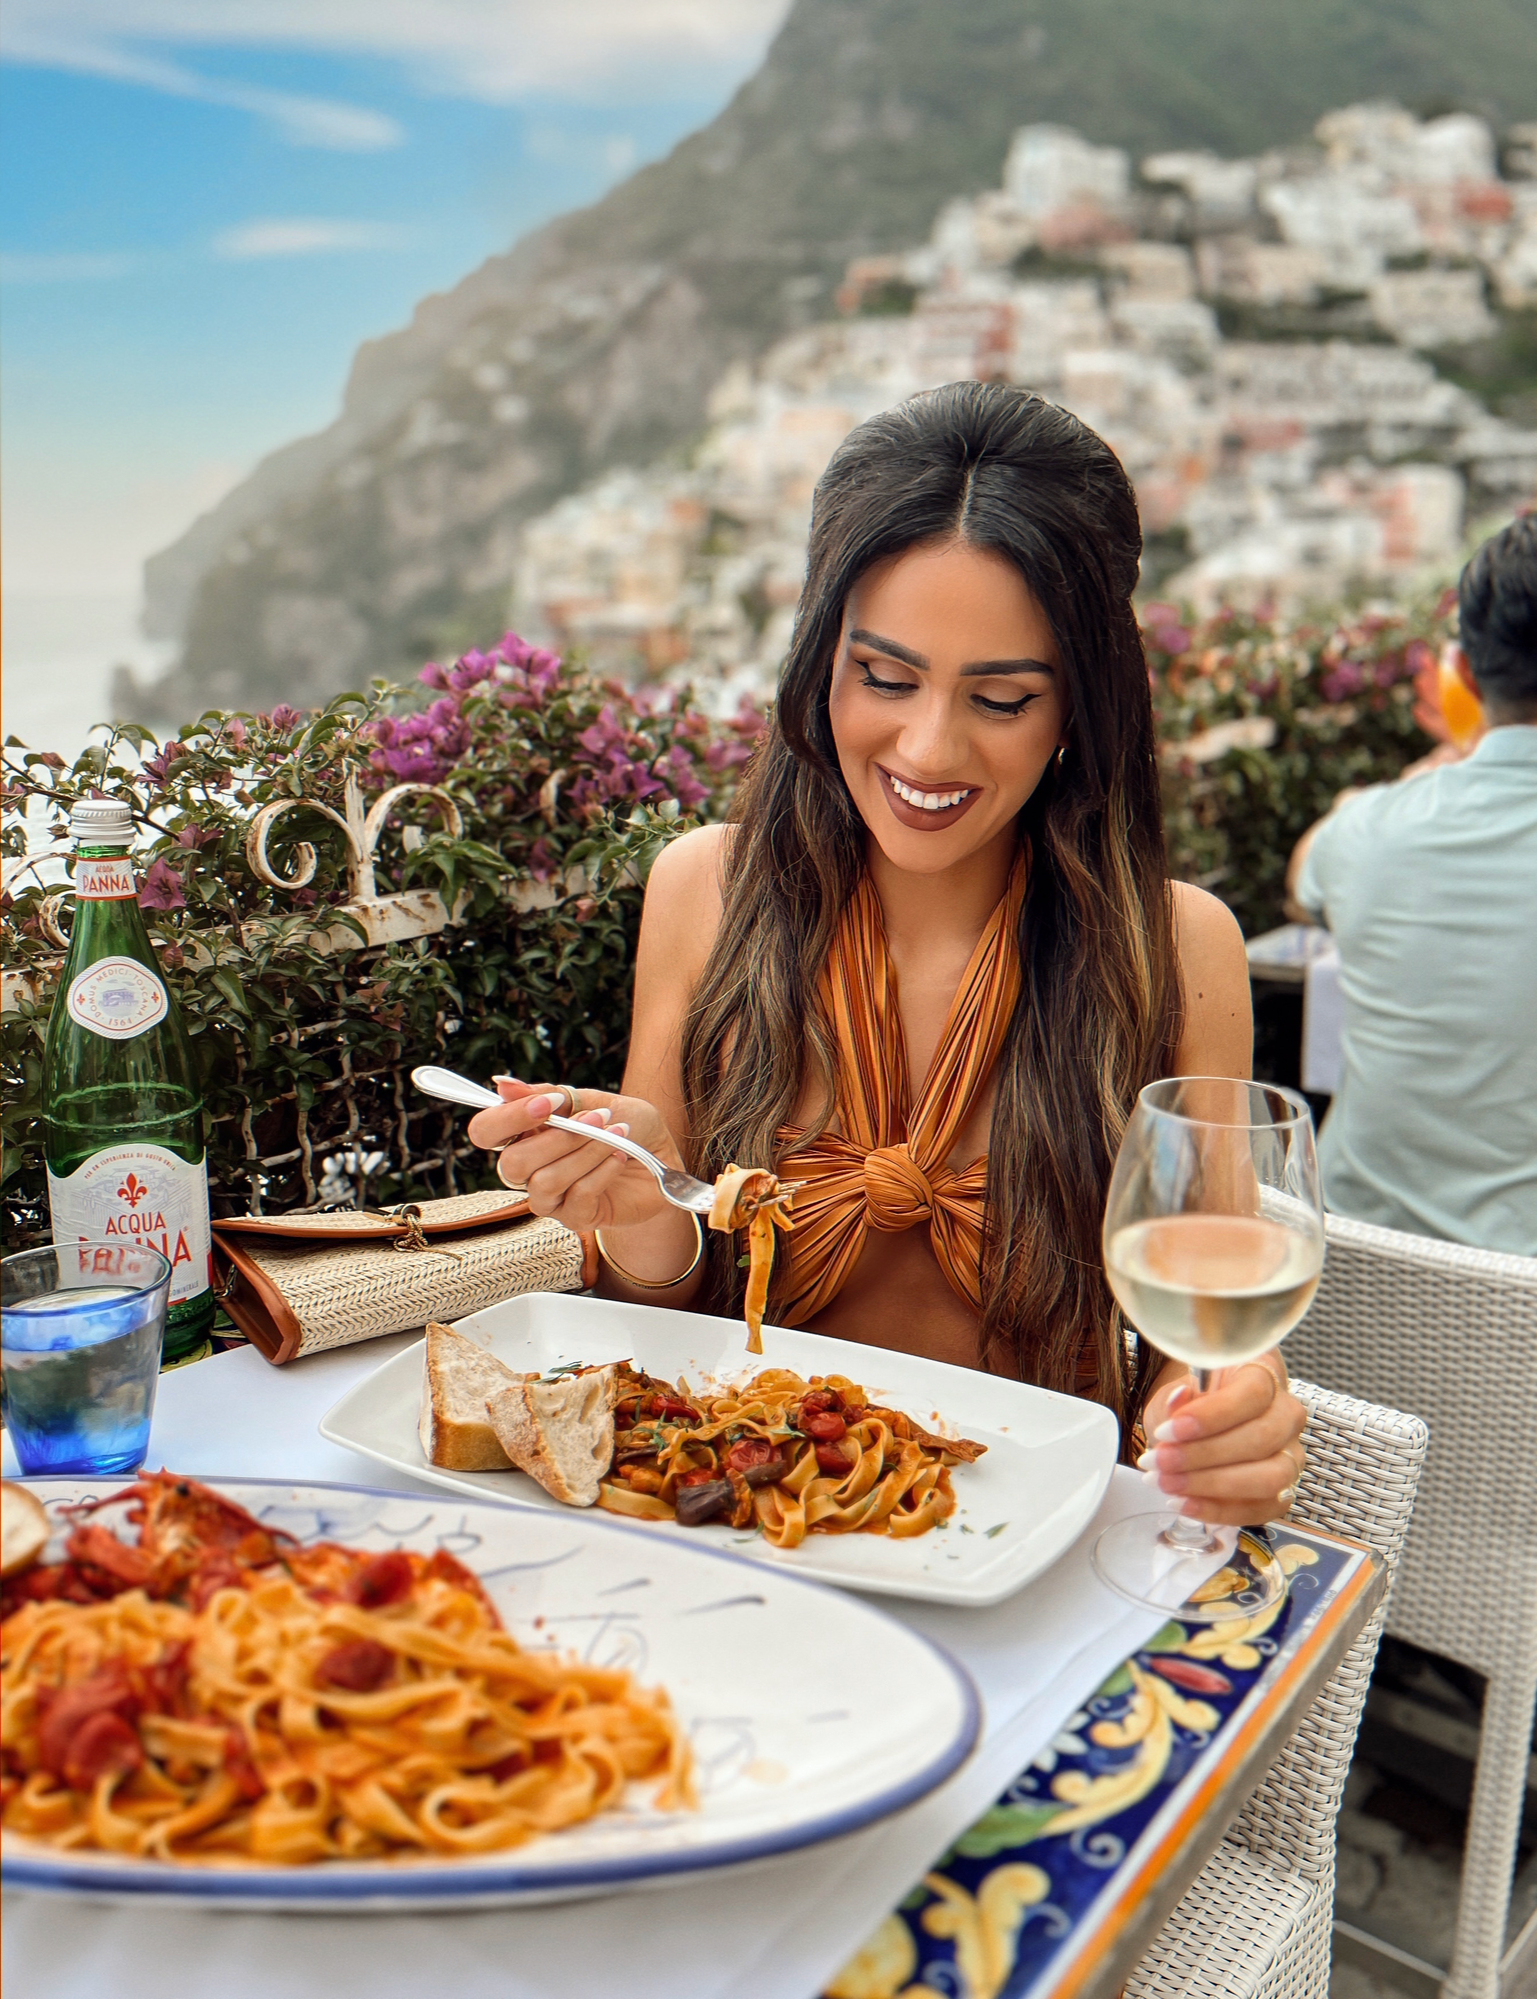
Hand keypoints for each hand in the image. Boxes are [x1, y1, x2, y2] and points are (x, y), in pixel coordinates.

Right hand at [465, 1078, 681, 1232]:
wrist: (663, 1154)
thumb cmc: (625, 1124)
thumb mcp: (593, 1099)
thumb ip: (550, 1093)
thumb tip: (503, 1084)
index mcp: (524, 1134)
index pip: (485, 1132)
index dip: (508, 1118)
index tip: (550, 1103)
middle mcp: (528, 1170)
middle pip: (511, 1164)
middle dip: (557, 1138)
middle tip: (598, 1118)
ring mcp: (550, 1198)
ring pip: (545, 1181)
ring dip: (585, 1153)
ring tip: (615, 1135)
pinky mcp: (576, 1217)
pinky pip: (578, 1196)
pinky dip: (602, 1171)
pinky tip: (621, 1157)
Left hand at [1138, 1358, 1305, 1527]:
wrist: (1203, 1424)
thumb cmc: (1193, 1404)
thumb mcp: (1177, 1392)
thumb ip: (1177, 1398)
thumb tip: (1179, 1399)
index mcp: (1264, 1375)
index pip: (1253, 1394)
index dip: (1212, 1415)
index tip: (1170, 1430)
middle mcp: (1286, 1415)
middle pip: (1261, 1439)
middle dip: (1203, 1455)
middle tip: (1159, 1461)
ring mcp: (1290, 1456)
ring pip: (1269, 1478)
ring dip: (1212, 1485)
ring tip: (1167, 1483)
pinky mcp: (1283, 1491)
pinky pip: (1260, 1509)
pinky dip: (1219, 1510)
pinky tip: (1183, 1504)